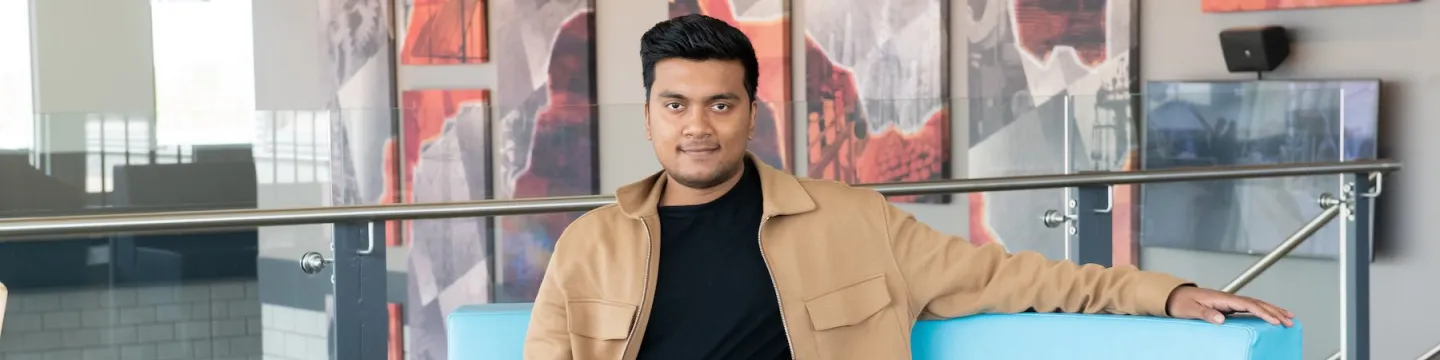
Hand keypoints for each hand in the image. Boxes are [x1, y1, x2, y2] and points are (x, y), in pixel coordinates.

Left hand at [1165, 286, 1294, 326]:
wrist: (1175, 296)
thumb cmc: (1182, 303)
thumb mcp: (1191, 309)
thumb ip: (1205, 313)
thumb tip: (1221, 319)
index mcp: (1222, 298)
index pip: (1248, 304)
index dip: (1263, 312)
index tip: (1275, 320)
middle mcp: (1229, 298)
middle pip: (1257, 303)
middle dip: (1275, 311)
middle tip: (1290, 321)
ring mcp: (1230, 301)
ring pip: (1257, 304)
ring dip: (1273, 310)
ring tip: (1289, 317)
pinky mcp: (1229, 305)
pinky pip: (1251, 308)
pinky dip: (1264, 311)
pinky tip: (1272, 316)